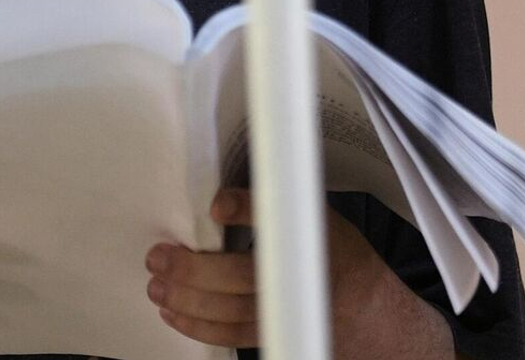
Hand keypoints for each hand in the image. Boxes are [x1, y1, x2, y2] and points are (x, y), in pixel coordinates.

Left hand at [144, 187, 399, 352]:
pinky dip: (198, 327)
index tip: (218, 205)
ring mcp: (287, 311)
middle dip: (194, 268)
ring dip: (186, 299)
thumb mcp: (318, 216)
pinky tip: (174, 314)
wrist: (367, 309)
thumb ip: (278, 202)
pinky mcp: (275, 335)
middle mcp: (300, 276)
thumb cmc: (335, 255)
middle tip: (159, 257)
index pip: (278, 216)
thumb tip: (226, 188)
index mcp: (311, 235)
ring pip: (229, 311)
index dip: (245, 209)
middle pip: (241, 275)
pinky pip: (231, 336)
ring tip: (157, 286)